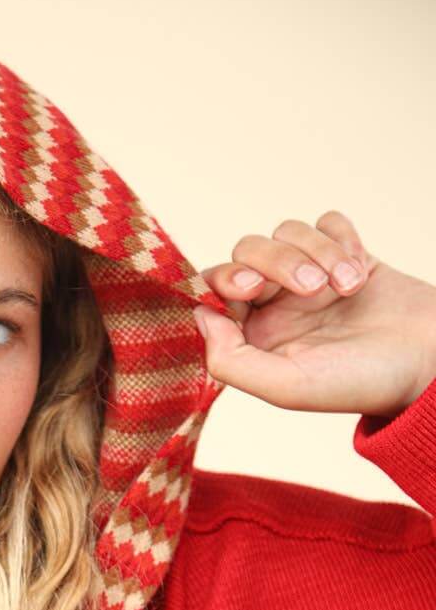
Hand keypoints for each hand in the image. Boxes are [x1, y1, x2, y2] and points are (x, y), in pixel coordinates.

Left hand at [193, 211, 435, 419]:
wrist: (427, 364)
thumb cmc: (357, 383)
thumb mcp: (285, 387)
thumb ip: (230, 360)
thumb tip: (197, 317)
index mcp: (252, 336)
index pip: (214, 290)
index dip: (225, 279)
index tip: (251, 288)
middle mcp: (275, 304)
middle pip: (247, 251)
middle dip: (277, 262)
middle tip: (310, 289)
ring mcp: (309, 277)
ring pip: (287, 233)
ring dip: (317, 254)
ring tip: (345, 288)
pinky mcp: (345, 254)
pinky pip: (326, 222)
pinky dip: (340, 239)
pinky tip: (358, 269)